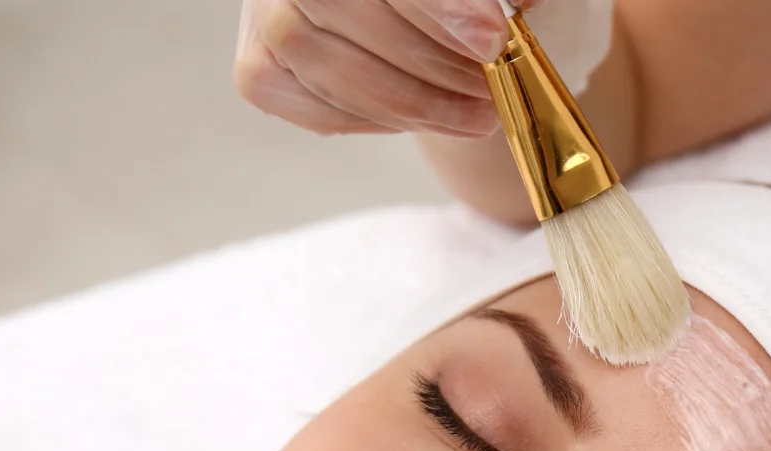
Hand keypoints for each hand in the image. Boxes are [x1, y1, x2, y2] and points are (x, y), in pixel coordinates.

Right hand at [234, 0, 544, 136]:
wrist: (429, 23)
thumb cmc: (459, 0)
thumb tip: (511, 8)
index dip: (434, 4)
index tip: (491, 37)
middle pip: (336, 5)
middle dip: (427, 59)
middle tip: (491, 88)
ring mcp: (264, 13)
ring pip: (319, 62)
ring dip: (412, 100)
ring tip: (476, 111)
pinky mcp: (259, 68)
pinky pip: (311, 106)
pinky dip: (375, 118)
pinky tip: (420, 111)